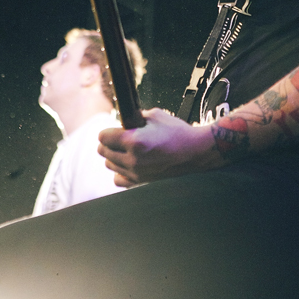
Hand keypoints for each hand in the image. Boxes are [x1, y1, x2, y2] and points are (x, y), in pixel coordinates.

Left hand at [97, 108, 215, 186]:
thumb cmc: (178, 133)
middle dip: (109, 142)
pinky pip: (119, 179)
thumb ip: (135, 117)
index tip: (114, 129)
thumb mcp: (155, 115)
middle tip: (119, 137)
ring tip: (126, 150)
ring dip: (114, 155)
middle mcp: (132, 159)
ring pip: (110, 164)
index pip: (103, 137)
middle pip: (103, 151)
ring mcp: (136, 173)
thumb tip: (124, 120)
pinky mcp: (141, 183)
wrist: (194, 152)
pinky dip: (121, 171)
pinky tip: (129, 163)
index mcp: (134, 141)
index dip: (108, 130)